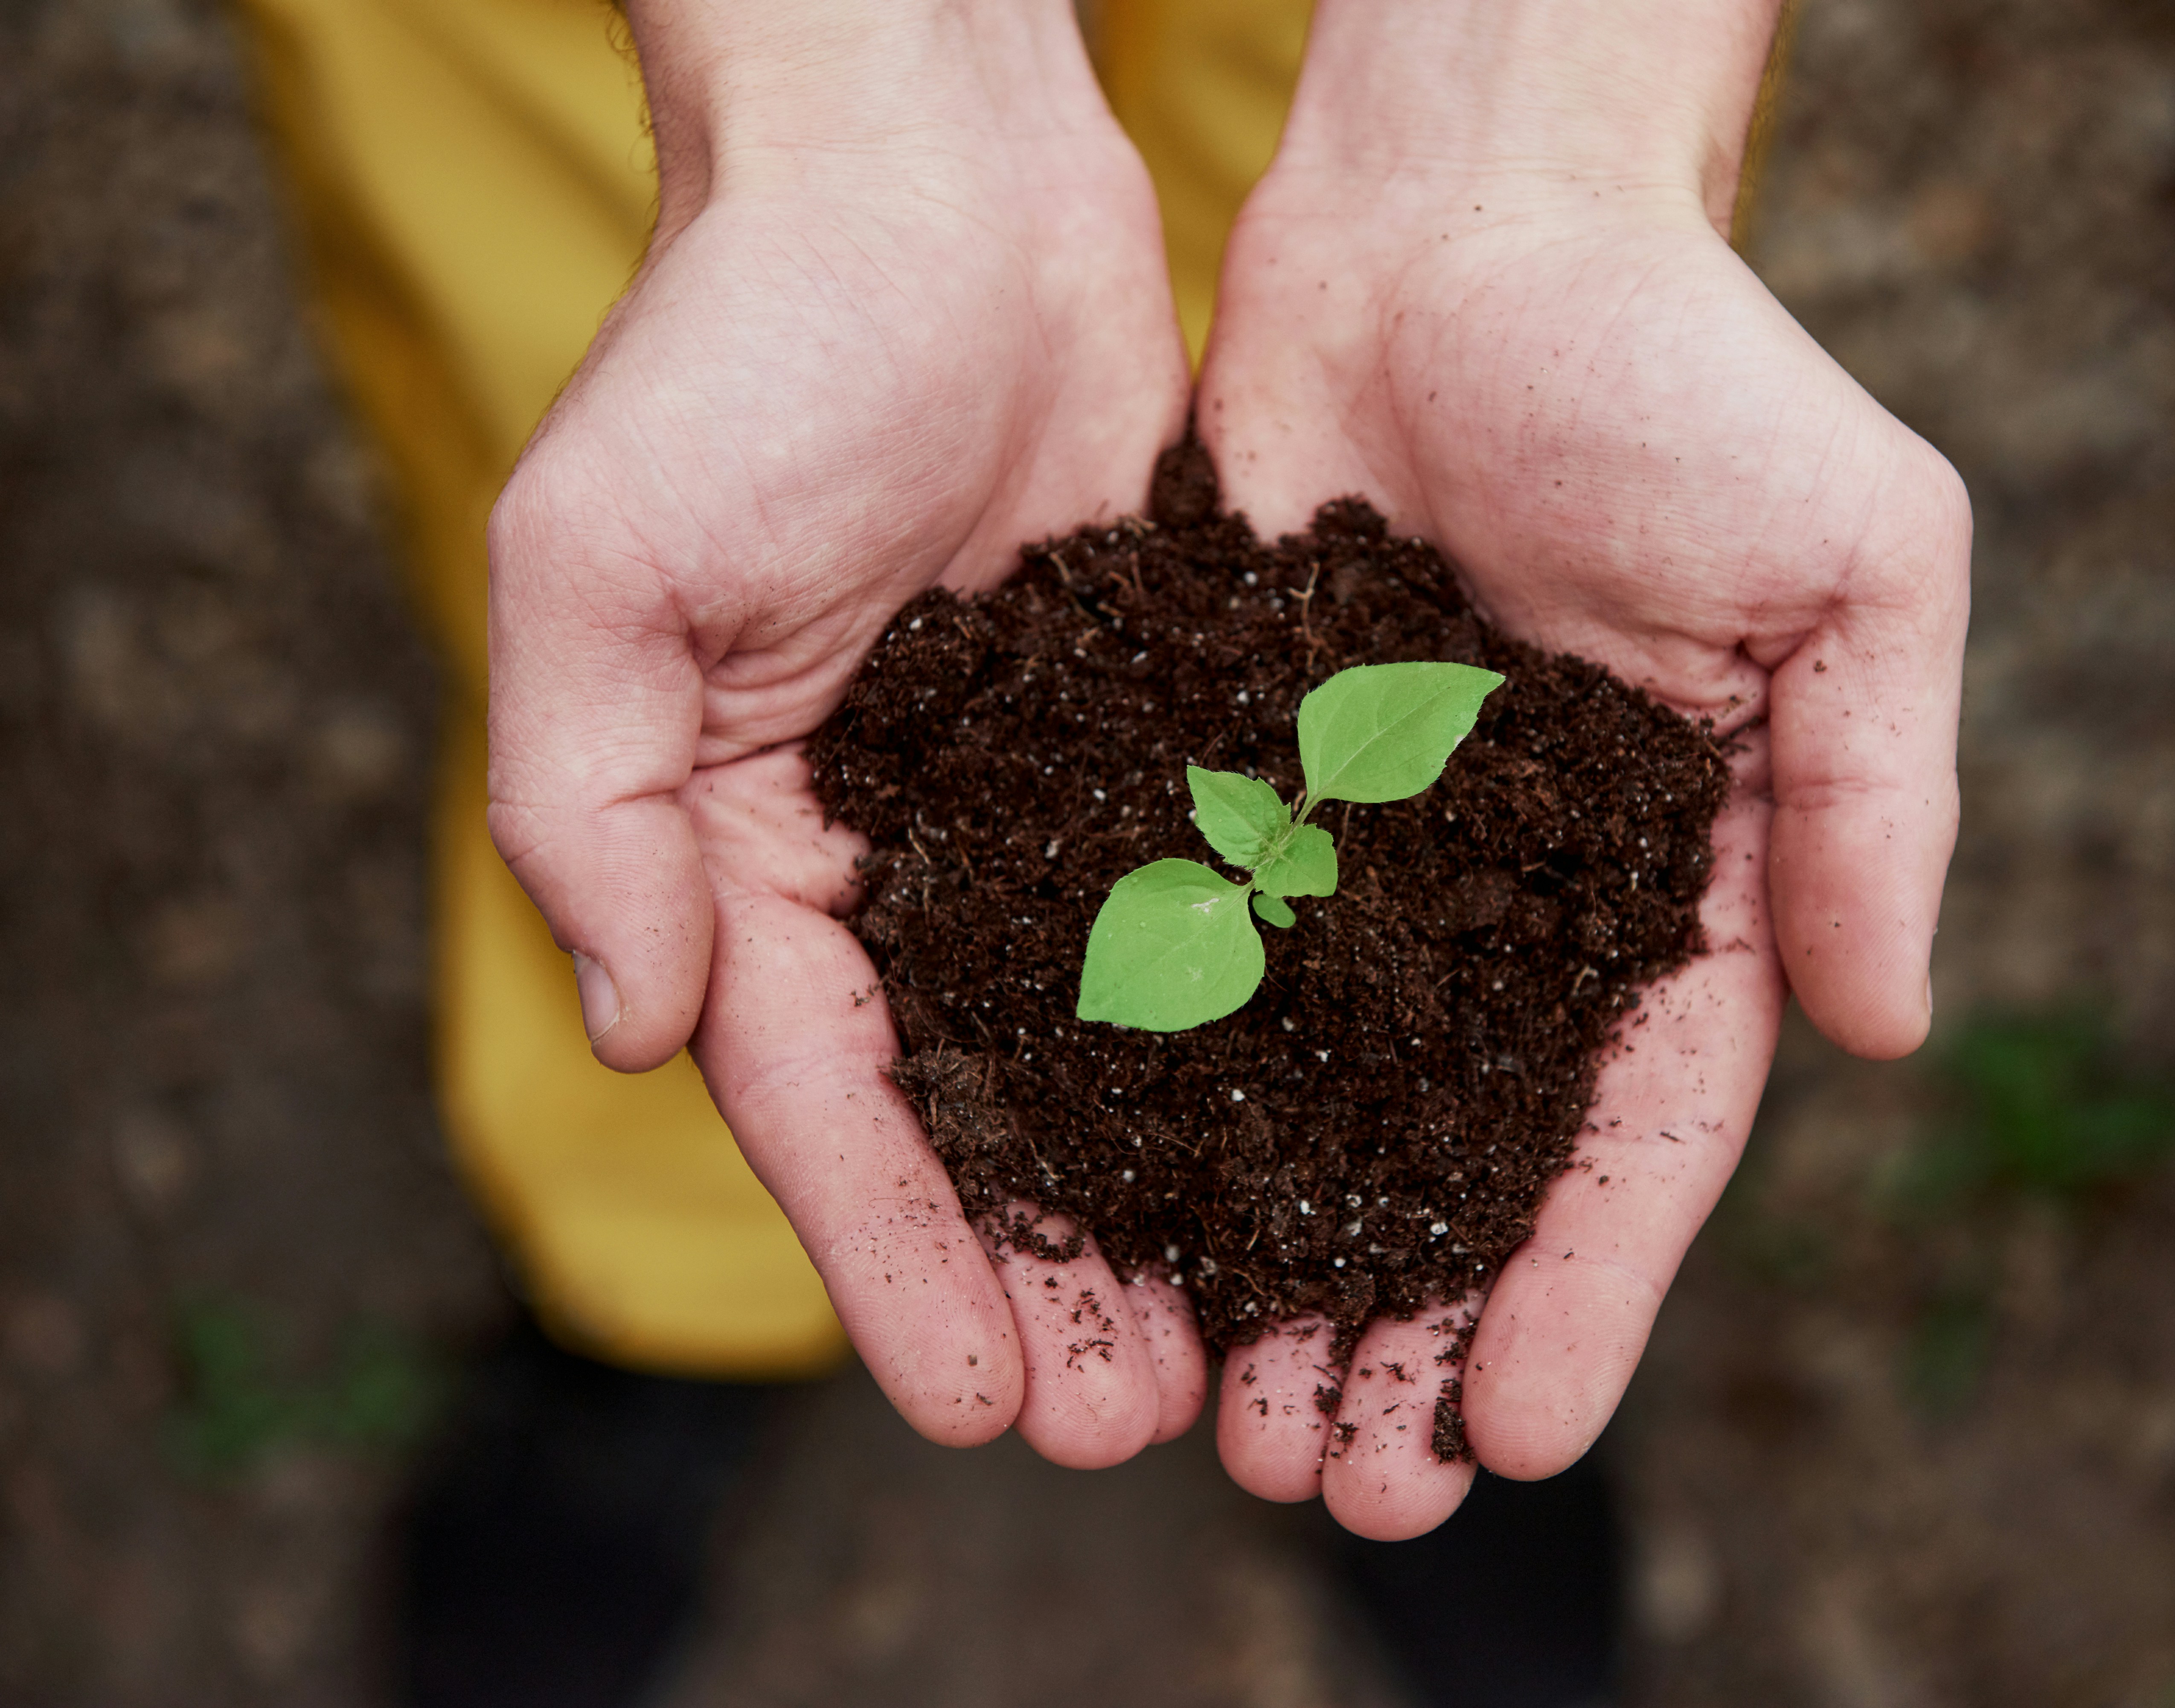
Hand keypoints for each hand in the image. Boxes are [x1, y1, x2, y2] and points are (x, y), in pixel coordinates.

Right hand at [486, 0, 1205, 1464]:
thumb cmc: (743, 349)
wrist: (926, 183)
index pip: (822, 1097)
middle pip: (972, 1110)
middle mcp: (893, 850)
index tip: (977, 1398)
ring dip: (1162, 1197)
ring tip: (1241, 1344)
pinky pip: (1202, 913)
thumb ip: (595, 806)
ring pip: (1103, 1047)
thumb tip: (644, 1030)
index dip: (896, 1255)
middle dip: (1042, 1271)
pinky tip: (1321, 1144)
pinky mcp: (1155, 731)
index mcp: (750, 841)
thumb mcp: (603, 568)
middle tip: (1135, 1422)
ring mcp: (1032, 800)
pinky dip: (1251, 1034)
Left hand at [1194, 0, 1969, 1535]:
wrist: (1467, 218)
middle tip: (1343, 1490)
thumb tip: (1894, 1025)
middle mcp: (1518, 896)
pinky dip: (1161, 1104)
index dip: (1582, 1286)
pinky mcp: (1238, 782)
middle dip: (1409, 1328)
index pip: (1637, 1128)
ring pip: (1316, 1107)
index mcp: (1677, 872)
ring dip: (1273, 1271)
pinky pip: (1196, 969)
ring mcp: (1370, 853)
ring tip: (1224, 1427)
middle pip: (1464, 1161)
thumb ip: (1875, 795)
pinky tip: (1109, 1226)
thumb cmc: (1686, 363)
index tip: (1511, 1430)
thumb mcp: (1856, 563)